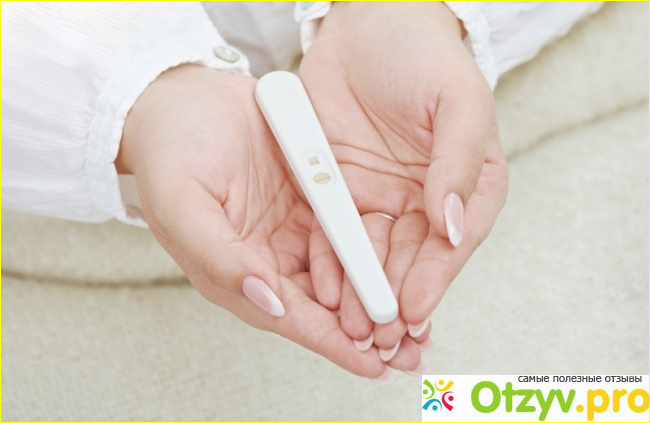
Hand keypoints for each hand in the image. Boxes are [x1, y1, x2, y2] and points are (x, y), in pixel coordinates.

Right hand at [116, 65, 390, 379]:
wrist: (183, 96)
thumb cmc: (170, 148)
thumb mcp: (182, 203)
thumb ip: (220, 257)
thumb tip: (268, 300)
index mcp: (233, 270)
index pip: (289, 316)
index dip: (330, 341)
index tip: (371, 362)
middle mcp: (267, 257)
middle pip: (324, 305)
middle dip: (366, 330)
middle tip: (410, 352)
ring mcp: (292, 230)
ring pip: (343, 274)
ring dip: (378, 296)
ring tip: (419, 321)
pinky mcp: (311, 201)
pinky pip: (349, 231)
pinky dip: (376, 252)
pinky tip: (406, 265)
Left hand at [300, 2, 507, 360]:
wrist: (367, 22)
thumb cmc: (422, 53)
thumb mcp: (457, 101)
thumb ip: (460, 161)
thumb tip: (454, 224)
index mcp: (465, 184)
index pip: (453, 241)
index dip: (434, 278)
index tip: (413, 309)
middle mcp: (424, 199)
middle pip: (410, 259)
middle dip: (393, 299)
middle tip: (378, 336)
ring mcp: (380, 197)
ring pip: (370, 254)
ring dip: (360, 292)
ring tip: (347, 327)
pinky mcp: (340, 188)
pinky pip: (334, 231)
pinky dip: (330, 262)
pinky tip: (322, 290)